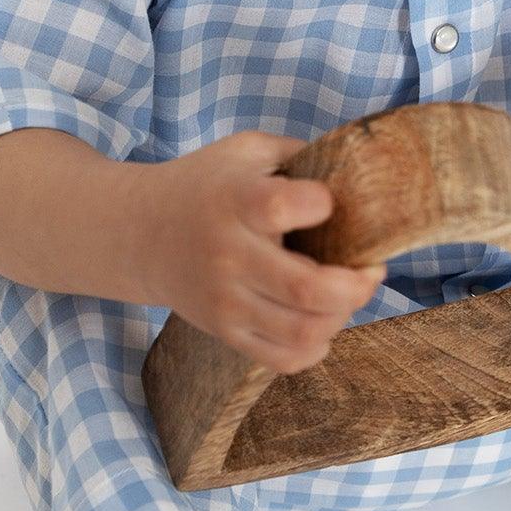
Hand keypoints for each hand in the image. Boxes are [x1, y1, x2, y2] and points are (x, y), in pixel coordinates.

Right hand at [137, 131, 386, 373]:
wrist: (139, 235)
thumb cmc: (205, 186)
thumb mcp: (243, 151)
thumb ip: (298, 152)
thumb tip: (356, 167)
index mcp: (234, 202)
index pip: (280, 208)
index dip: (320, 204)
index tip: (327, 202)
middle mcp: (228, 255)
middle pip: (305, 287)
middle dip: (357, 285)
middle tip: (370, 269)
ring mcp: (225, 301)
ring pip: (301, 331)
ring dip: (343, 316)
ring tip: (347, 295)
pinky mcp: (226, 332)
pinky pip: (283, 359)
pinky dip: (316, 348)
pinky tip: (321, 322)